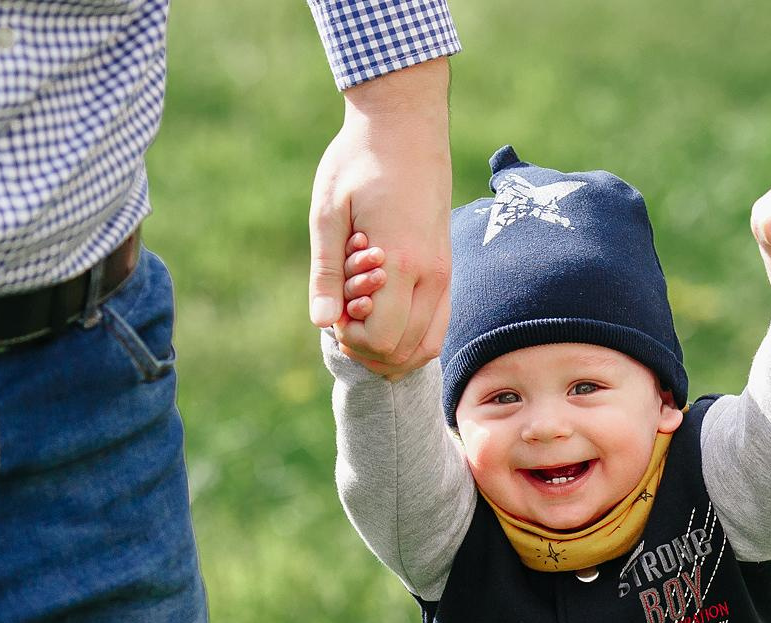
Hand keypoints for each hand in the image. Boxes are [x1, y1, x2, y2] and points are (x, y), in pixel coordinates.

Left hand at [309, 57, 451, 377]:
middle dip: (368, 348)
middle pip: (405, 353)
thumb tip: (323, 323)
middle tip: (343, 312)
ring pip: (427, 346)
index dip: (351, 337)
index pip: (383, 340)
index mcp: (401, 262)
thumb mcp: (328, 212)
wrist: (405, 121)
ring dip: (390, 348)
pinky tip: (382, 310)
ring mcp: (445, 273)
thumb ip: (326, 272)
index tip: (334, 304)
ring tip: (361, 315)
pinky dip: (409, 334)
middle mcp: (432, 275)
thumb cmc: (359, 160)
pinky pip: (437, 324)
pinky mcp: (447, 267)